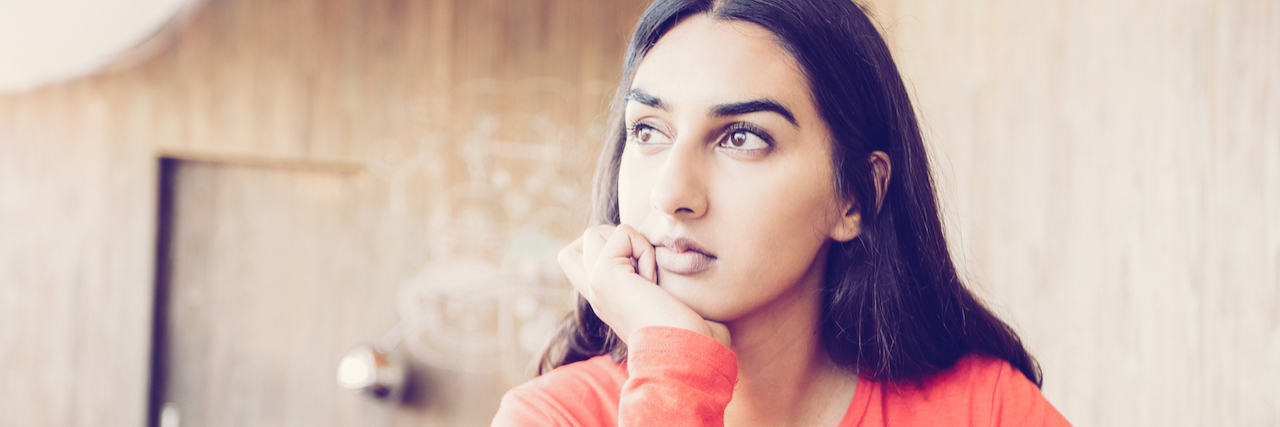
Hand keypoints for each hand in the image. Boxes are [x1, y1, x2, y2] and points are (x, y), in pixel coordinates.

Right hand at [558, 224, 730, 347]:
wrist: (688, 354)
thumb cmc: (692, 334)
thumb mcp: (665, 301)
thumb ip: (650, 280)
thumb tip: (666, 256)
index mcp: (606, 299)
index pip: (579, 257)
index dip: (609, 246)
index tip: (641, 270)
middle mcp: (595, 293)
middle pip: (582, 241)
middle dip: (615, 238)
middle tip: (642, 267)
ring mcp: (594, 285)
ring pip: (595, 232)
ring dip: (632, 244)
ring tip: (649, 276)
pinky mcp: (603, 276)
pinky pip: (622, 234)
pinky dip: (644, 249)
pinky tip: (654, 280)